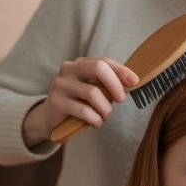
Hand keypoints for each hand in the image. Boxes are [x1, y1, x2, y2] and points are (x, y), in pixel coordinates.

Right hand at [22, 57, 139, 146]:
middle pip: (98, 68)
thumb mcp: (94, 92)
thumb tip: (132, 83)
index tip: (135, 82)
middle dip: (115, 84)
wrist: (50, 120)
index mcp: (80, 64)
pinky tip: (96, 123)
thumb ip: (109, 86)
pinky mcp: (56, 102)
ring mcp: (60, 84)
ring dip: (105, 110)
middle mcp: (68, 70)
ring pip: (93, 94)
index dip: (121, 71)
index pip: (104, 62)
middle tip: (121, 100)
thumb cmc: (78, 105)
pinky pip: (84, 111)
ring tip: (104, 117)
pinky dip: (95, 120)